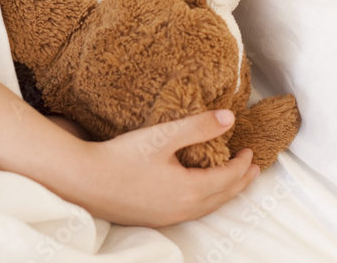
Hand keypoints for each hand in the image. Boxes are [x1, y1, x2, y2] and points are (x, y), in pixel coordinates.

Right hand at [64, 110, 258, 226]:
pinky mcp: (153, 218)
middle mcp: (183, 208)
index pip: (227, 177)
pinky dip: (205, 200)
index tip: (250, 151)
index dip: (242, 164)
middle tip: (252, 170)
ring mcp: (167, 217)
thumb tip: (229, 119)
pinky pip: (191, 211)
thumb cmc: (121, 158)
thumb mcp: (163, 136)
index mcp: (190, 189)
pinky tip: (197, 192)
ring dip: (224, 193)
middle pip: (222, 197)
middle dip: (240, 182)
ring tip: (231, 182)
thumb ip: (198, 127)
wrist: (84, 182)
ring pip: (207, 207)